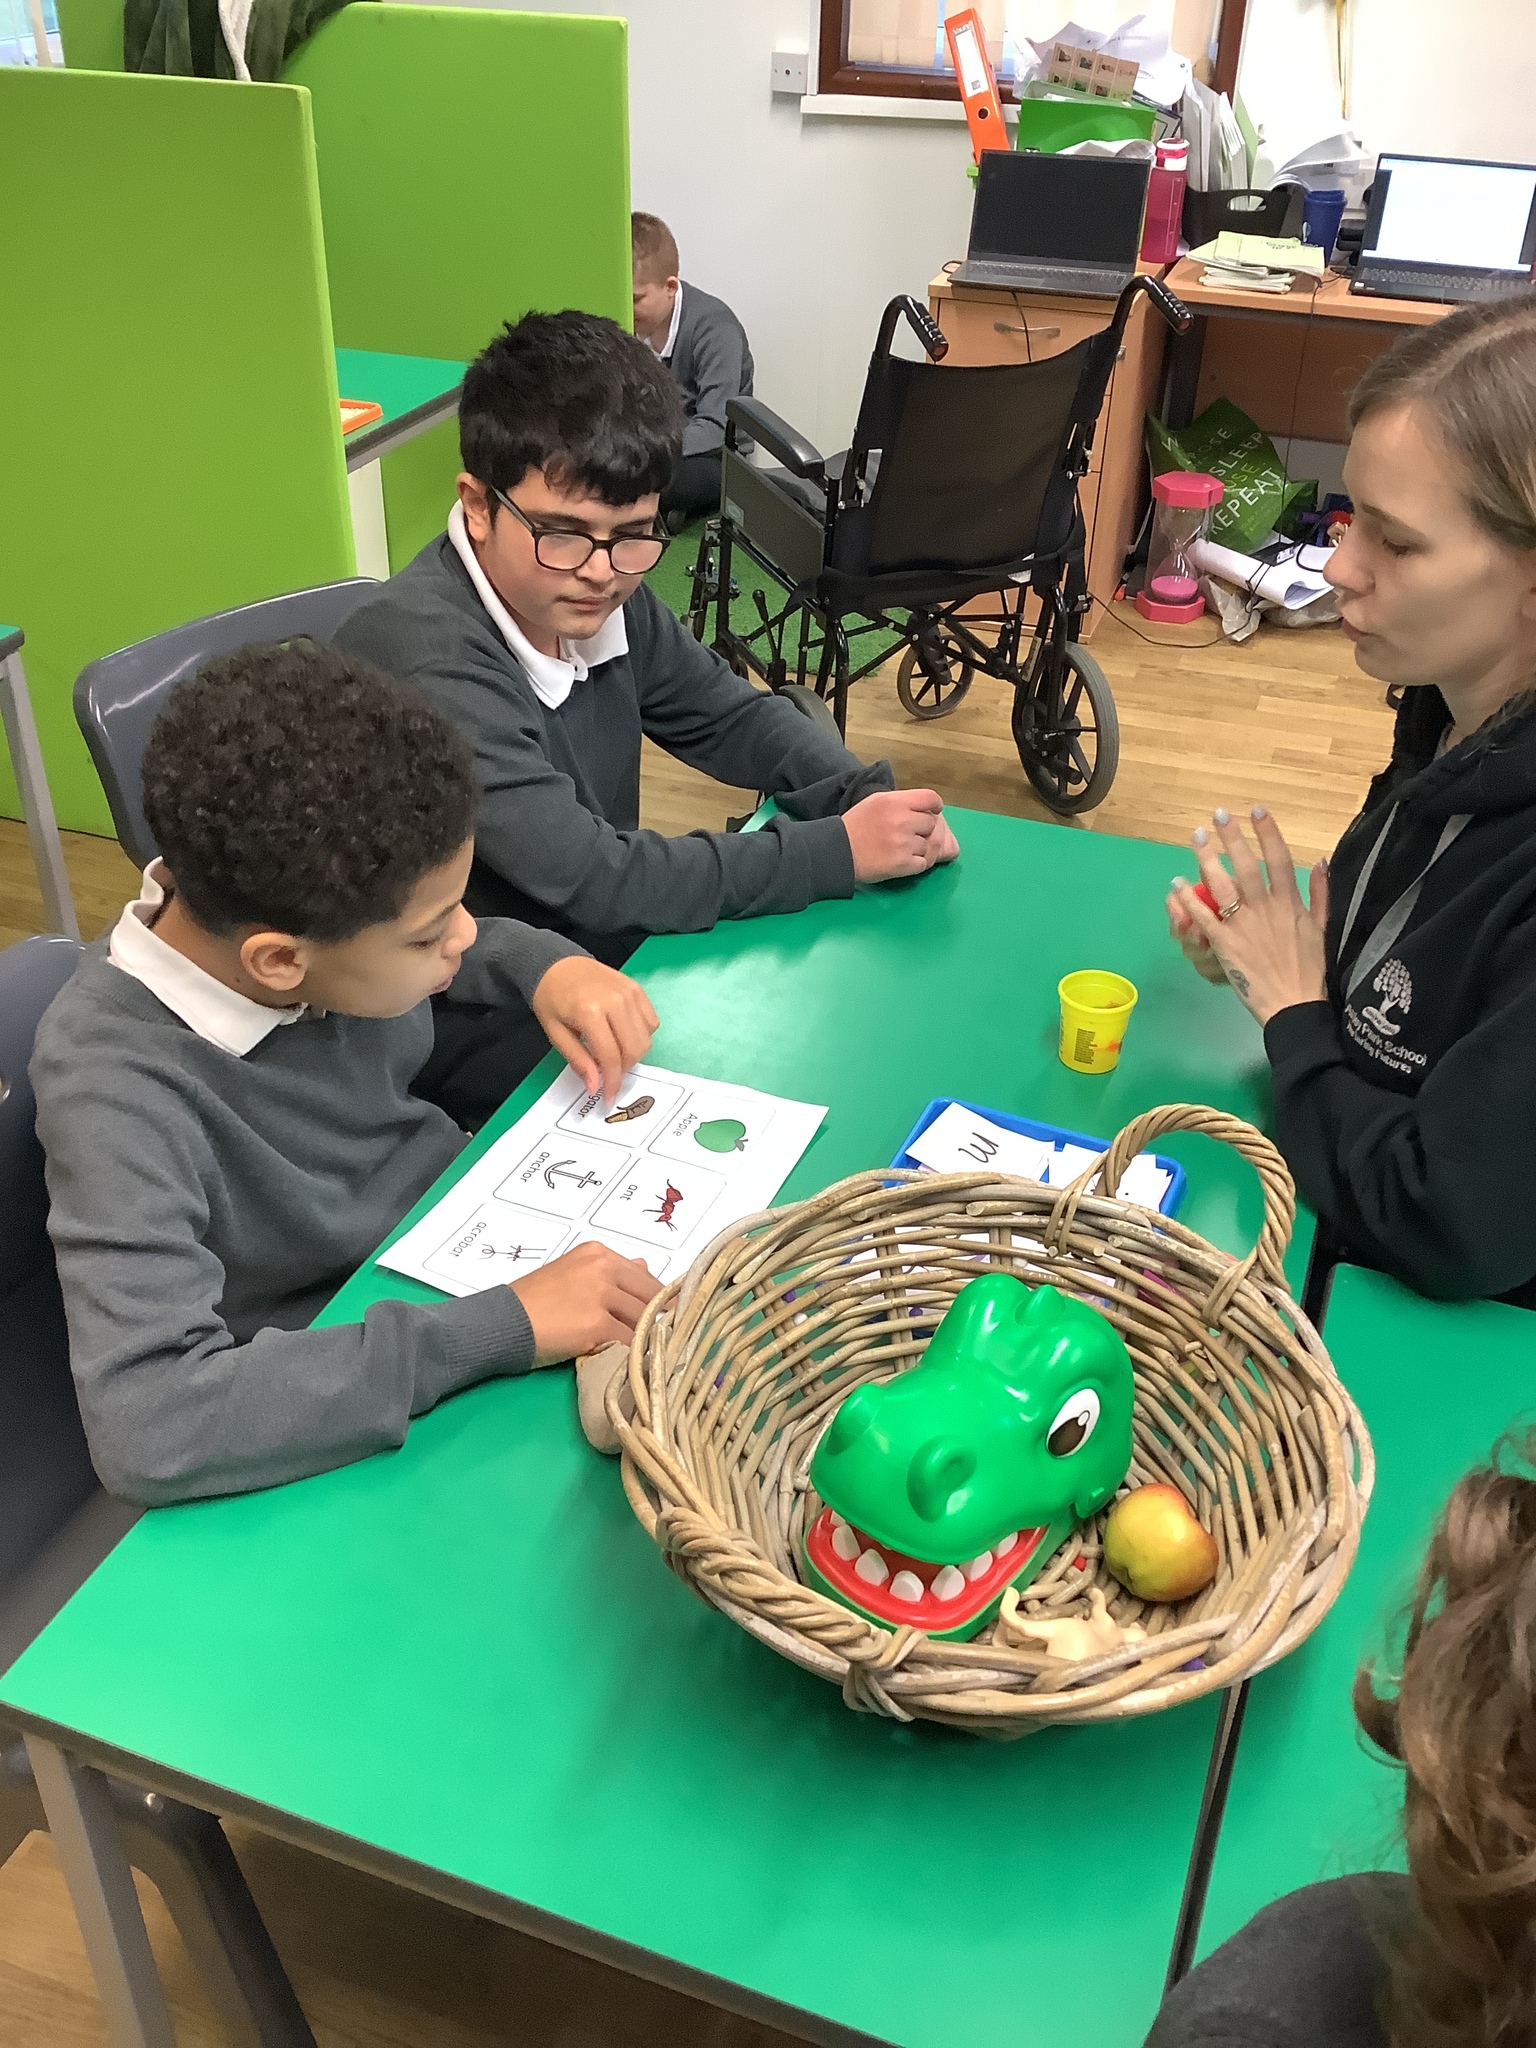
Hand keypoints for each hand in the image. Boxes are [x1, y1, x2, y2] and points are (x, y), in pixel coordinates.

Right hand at [512, 1241, 660, 1365]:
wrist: (503, 1322)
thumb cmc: (534, 1301)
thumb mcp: (573, 1274)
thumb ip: (610, 1272)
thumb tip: (646, 1267)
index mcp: (599, 1254)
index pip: (645, 1278)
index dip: (658, 1301)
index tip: (665, 1318)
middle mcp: (603, 1268)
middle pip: (650, 1298)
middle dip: (659, 1320)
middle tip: (663, 1339)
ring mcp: (600, 1295)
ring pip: (643, 1320)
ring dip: (647, 1338)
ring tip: (649, 1351)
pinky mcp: (596, 1324)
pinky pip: (628, 1341)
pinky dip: (633, 1353)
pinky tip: (633, 1360)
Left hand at [531, 956, 657, 1103]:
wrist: (556, 964)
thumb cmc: (552, 999)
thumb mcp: (555, 1033)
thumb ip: (578, 1060)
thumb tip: (596, 1087)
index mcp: (590, 1012)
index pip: (610, 1055)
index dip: (612, 1081)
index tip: (609, 1097)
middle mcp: (615, 1001)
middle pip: (634, 1049)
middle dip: (623, 1069)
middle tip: (609, 1074)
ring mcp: (629, 993)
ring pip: (646, 1037)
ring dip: (633, 1054)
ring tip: (614, 1053)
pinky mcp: (637, 988)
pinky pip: (651, 1021)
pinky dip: (642, 1035)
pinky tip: (624, 1035)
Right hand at [843, 789, 959, 881]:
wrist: (838, 852)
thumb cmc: (856, 825)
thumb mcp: (876, 801)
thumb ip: (901, 801)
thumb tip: (925, 806)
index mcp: (895, 802)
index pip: (931, 798)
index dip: (934, 805)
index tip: (931, 812)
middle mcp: (902, 820)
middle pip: (932, 823)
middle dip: (923, 829)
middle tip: (908, 834)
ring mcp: (904, 843)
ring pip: (928, 845)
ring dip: (918, 848)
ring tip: (901, 848)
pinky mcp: (903, 864)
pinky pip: (923, 863)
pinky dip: (915, 863)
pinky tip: (901, 860)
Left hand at [1167, 806, 1329, 1025]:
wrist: (1295, 1006)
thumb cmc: (1311, 970)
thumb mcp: (1323, 928)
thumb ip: (1321, 894)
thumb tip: (1321, 862)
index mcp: (1290, 903)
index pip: (1278, 858)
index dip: (1267, 832)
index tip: (1256, 810)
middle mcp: (1264, 908)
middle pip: (1245, 864)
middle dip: (1231, 837)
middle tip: (1219, 815)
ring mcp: (1242, 926)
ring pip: (1219, 885)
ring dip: (1205, 859)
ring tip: (1196, 838)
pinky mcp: (1224, 945)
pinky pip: (1201, 918)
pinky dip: (1186, 900)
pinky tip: (1175, 885)